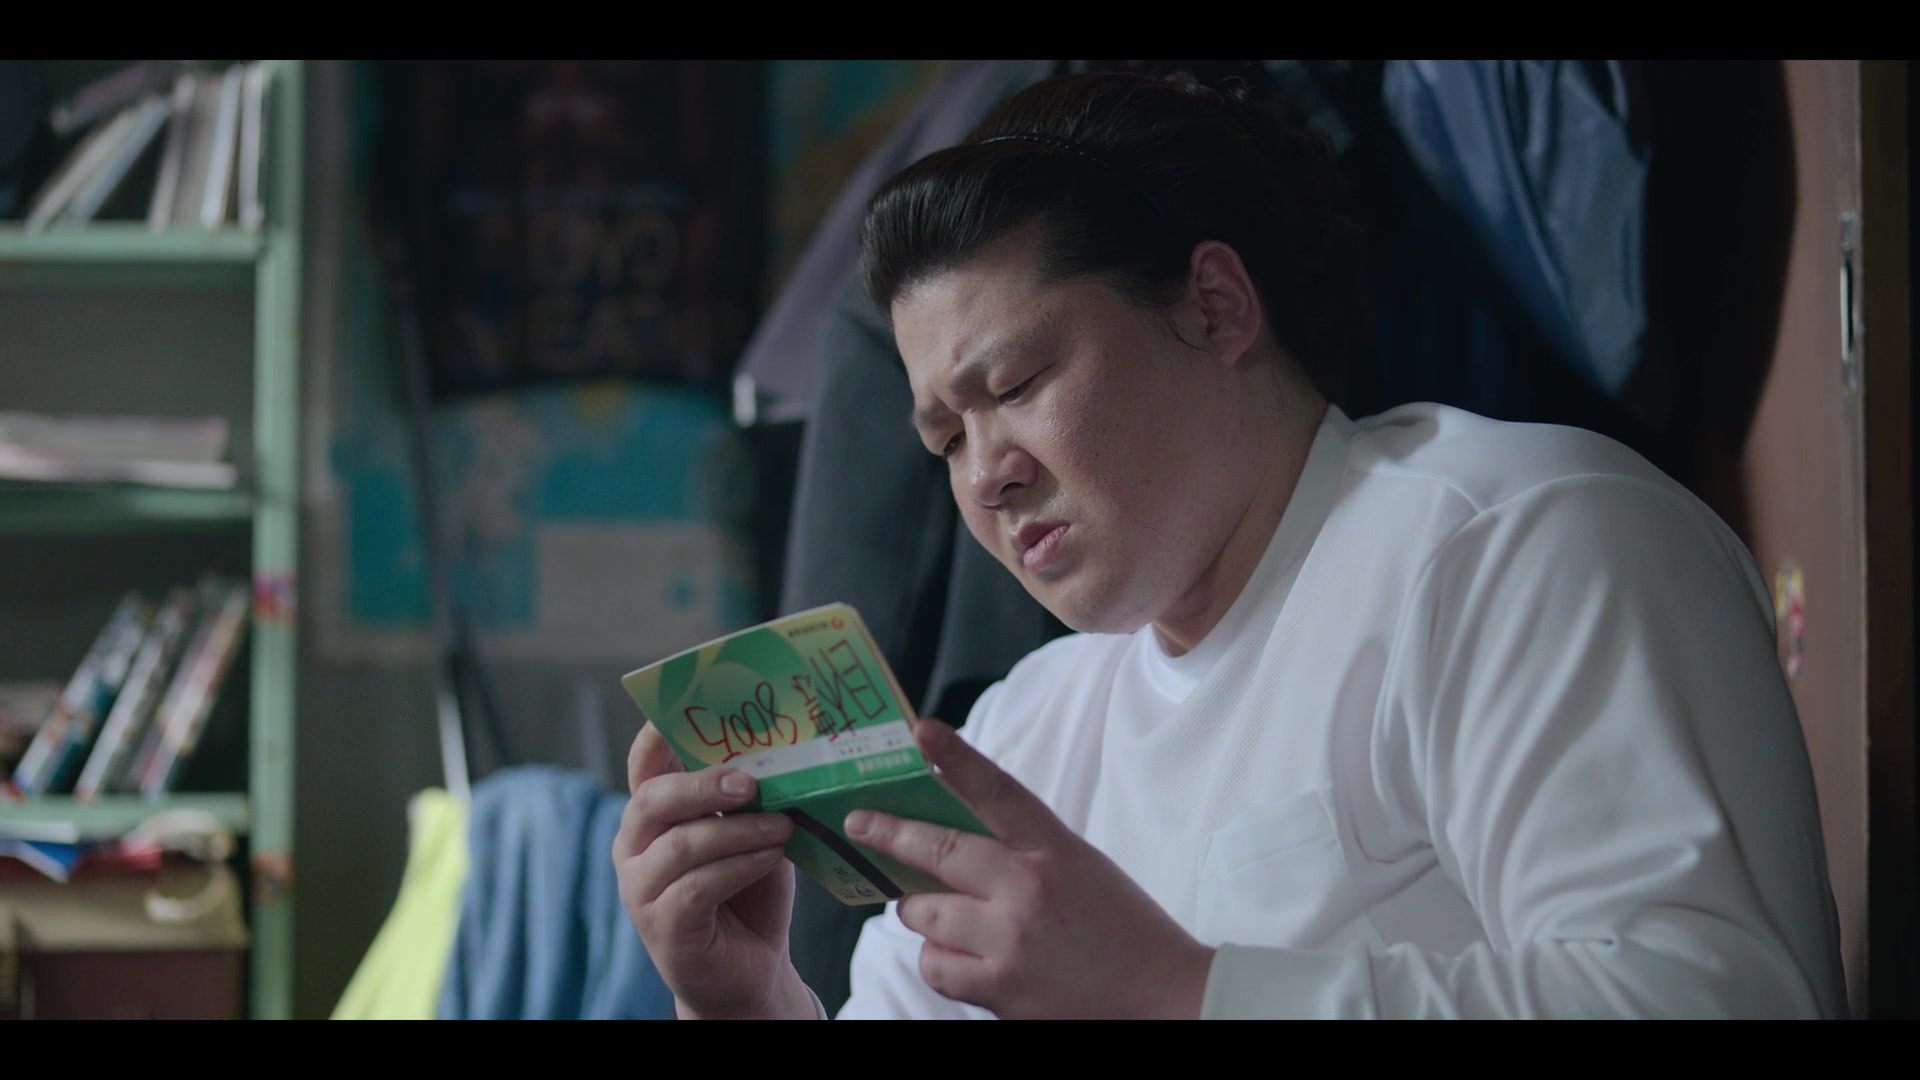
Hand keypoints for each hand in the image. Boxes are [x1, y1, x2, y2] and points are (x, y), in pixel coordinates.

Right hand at [612, 722, 817, 1019]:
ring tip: (782, 825)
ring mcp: (641, 888)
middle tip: (752, 780)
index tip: (691, 704)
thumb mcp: (752, 829)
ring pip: (681, 845)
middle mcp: (635, 845)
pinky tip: (771, 857)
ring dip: (737, 830)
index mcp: (653, 812)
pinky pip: (697, 887)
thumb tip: (782, 746)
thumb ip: (749, 794)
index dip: (658, 733)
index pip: (644, 764)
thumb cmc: (750, 888)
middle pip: (653, 799)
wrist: (752, 968)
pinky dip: (739, 866)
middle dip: (703, 784)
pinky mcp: (662, 926)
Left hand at [844, 718, 1214, 1018]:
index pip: (998, 792)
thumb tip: (954, 842)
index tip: (923, 732)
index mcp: (1056, 850)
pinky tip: (958, 955)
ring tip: (929, 908)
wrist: (1164, 997)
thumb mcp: (1081, 867)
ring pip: (925, 913)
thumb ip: (1024, 850)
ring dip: (917, 908)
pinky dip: (936, 958)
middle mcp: (1029, 890)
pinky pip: (935, 965)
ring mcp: (1011, 941)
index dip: (957, 759)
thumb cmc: (1123, 928)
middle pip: (939, 851)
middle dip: (890, 835)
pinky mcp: (1001, 989)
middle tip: (860, 824)